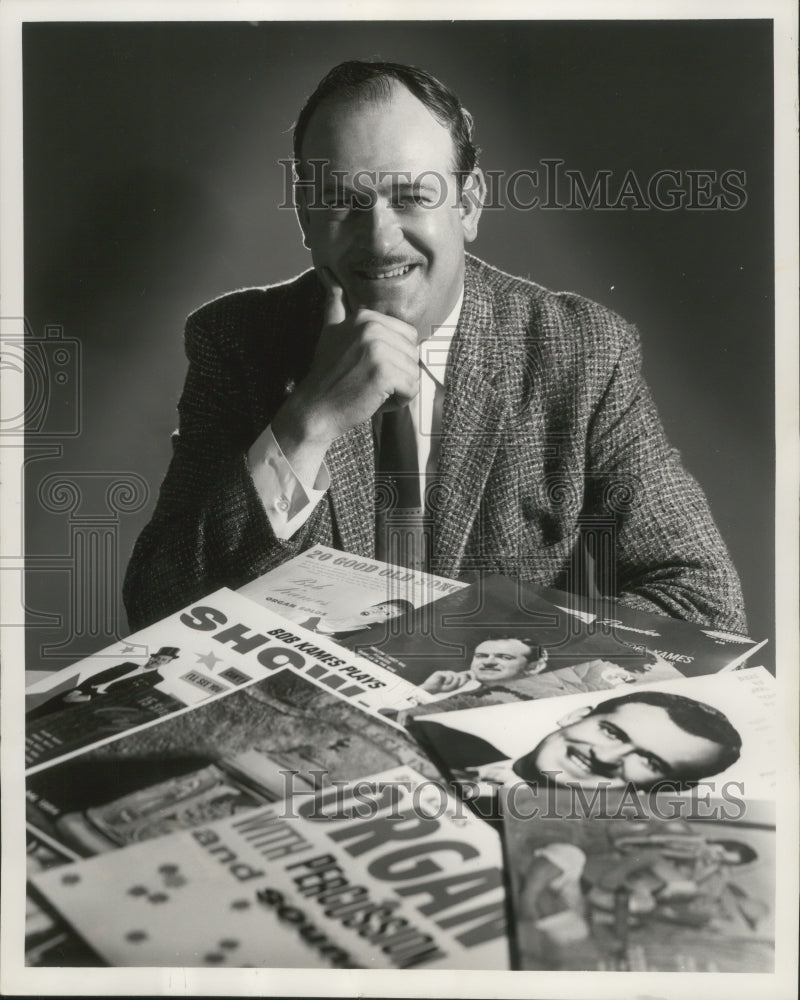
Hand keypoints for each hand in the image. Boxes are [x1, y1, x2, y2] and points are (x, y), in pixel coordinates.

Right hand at [275, 269, 419, 452]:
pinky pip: (411, 388)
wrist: (314, 409)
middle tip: (368, 380)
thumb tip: (328, 273)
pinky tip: (375, 399)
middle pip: (412, 353)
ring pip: (413, 372)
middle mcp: (372, 327)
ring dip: (397, 388)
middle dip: (397, 373)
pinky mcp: (384, 372)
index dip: (392, 357)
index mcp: (365, 316)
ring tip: (370, 390)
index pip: (407, 335)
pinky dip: (398, 400)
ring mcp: (378, 348)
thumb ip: (335, 303)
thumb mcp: (330, 331)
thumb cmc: (327, 376)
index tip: (366, 366)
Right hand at [420, 669, 472, 694]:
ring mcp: (447, 673)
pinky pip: (450, 675)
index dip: (472, 676)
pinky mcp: (441, 673)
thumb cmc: (441, 693)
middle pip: (463, 675)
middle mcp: (453, 675)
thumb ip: (461, 688)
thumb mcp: (453, 691)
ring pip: (456, 676)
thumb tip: (470, 686)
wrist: (429, 692)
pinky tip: (444, 684)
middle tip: (460, 686)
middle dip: (463, 681)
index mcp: (456, 680)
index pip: (467, 675)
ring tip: (447, 688)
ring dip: (453, 684)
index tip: (475, 679)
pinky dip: (448, 682)